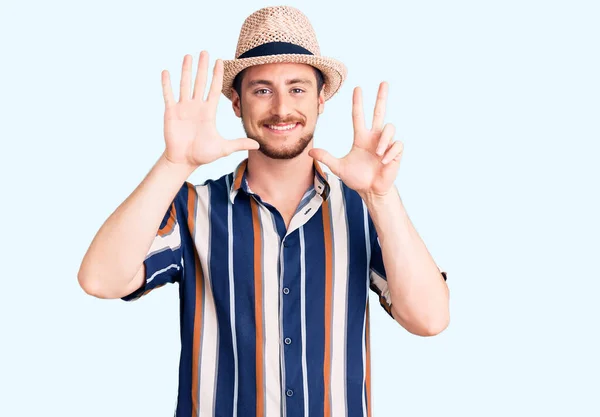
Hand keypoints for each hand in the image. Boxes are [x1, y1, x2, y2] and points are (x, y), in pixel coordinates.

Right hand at [161, 51, 258, 167]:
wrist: (184, 161)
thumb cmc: (202, 154)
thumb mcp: (223, 148)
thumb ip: (239, 144)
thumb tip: (258, 145)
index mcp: (208, 112)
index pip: (214, 88)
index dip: (217, 75)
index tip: (220, 61)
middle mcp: (196, 106)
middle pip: (200, 82)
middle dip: (202, 67)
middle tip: (205, 51)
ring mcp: (183, 108)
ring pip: (185, 84)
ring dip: (186, 70)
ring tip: (188, 56)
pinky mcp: (171, 112)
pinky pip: (169, 95)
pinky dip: (167, 84)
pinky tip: (166, 71)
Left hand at [309, 82, 402, 197]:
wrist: (371, 191)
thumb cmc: (358, 178)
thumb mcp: (339, 167)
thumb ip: (326, 158)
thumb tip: (310, 151)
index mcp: (361, 137)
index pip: (359, 116)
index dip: (358, 102)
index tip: (357, 88)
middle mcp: (374, 137)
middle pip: (379, 112)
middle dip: (381, 97)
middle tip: (383, 83)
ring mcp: (386, 144)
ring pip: (389, 128)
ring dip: (383, 141)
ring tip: (377, 154)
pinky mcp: (395, 152)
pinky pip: (396, 145)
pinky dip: (390, 153)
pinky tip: (384, 162)